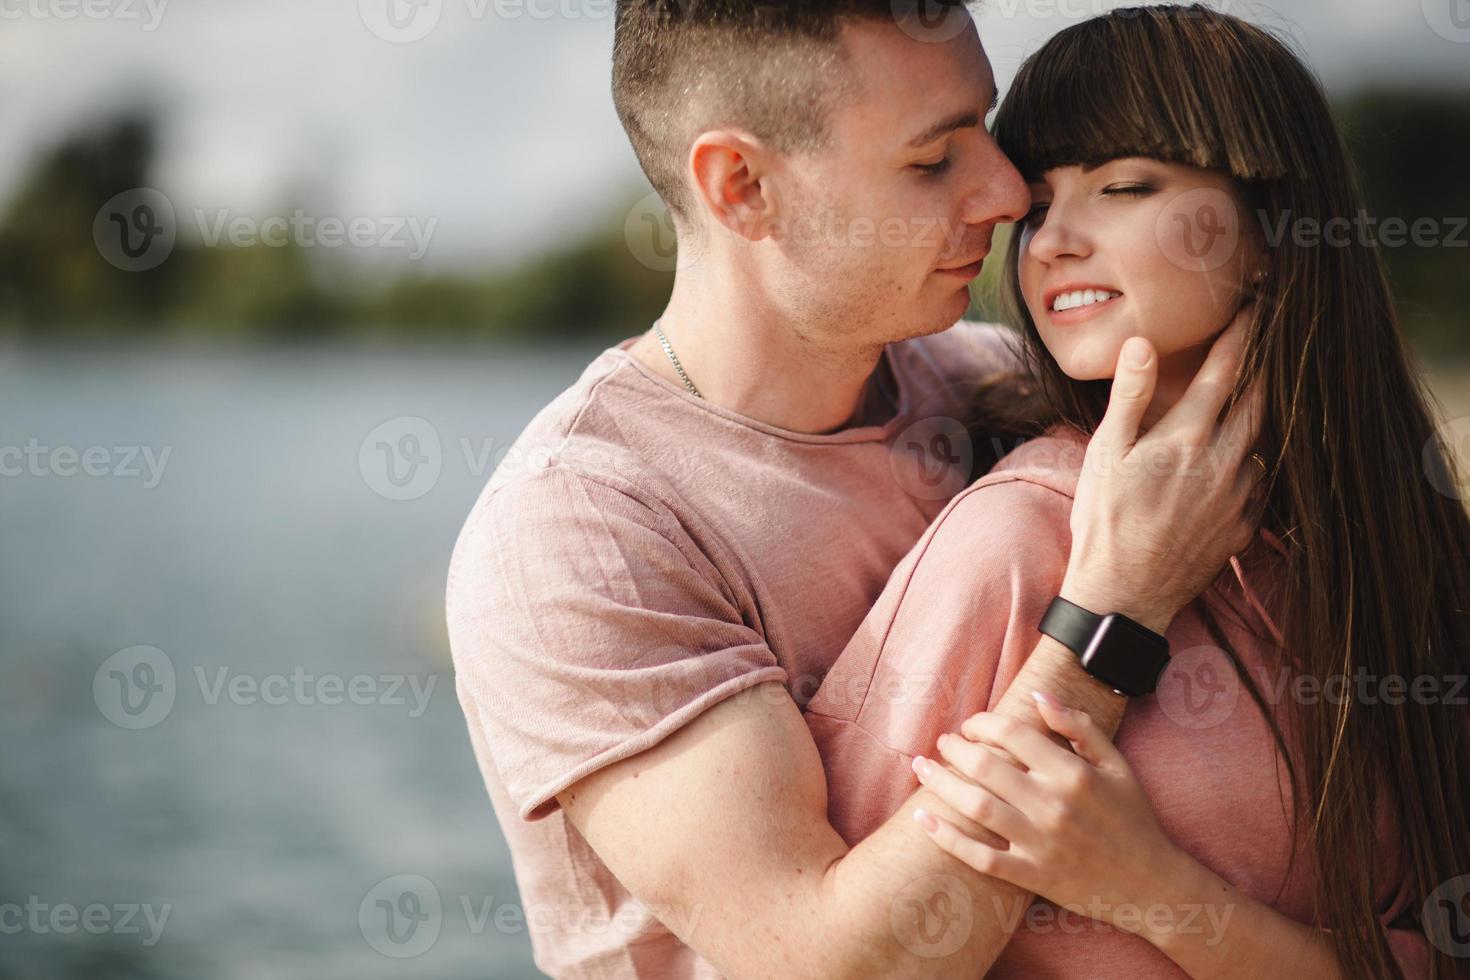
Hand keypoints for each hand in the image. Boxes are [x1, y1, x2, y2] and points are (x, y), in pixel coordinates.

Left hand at [910, 692, 1185, 931]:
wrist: (1151, 884)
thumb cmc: (1133, 818)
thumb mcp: (1116, 764)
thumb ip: (1079, 726)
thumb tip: (1038, 695)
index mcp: (1073, 773)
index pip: (1013, 734)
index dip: (983, 723)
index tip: (972, 725)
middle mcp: (1053, 805)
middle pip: (986, 766)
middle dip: (955, 748)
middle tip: (942, 742)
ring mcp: (1039, 843)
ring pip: (976, 806)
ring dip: (941, 783)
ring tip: (921, 767)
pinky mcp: (1031, 875)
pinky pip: (980, 856)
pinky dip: (948, 838)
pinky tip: (923, 818)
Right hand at [1060, 306, 1265, 633]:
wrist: (1123, 595)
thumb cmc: (1104, 521)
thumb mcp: (1105, 452)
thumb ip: (1130, 396)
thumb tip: (1143, 344)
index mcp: (1189, 436)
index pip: (1227, 370)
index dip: (1244, 334)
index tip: (1256, 308)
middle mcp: (1225, 461)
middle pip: (1262, 399)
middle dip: (1268, 367)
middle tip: (1272, 342)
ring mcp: (1239, 496)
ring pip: (1263, 442)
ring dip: (1260, 418)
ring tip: (1253, 401)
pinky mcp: (1243, 526)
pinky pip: (1259, 484)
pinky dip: (1252, 465)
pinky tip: (1237, 464)